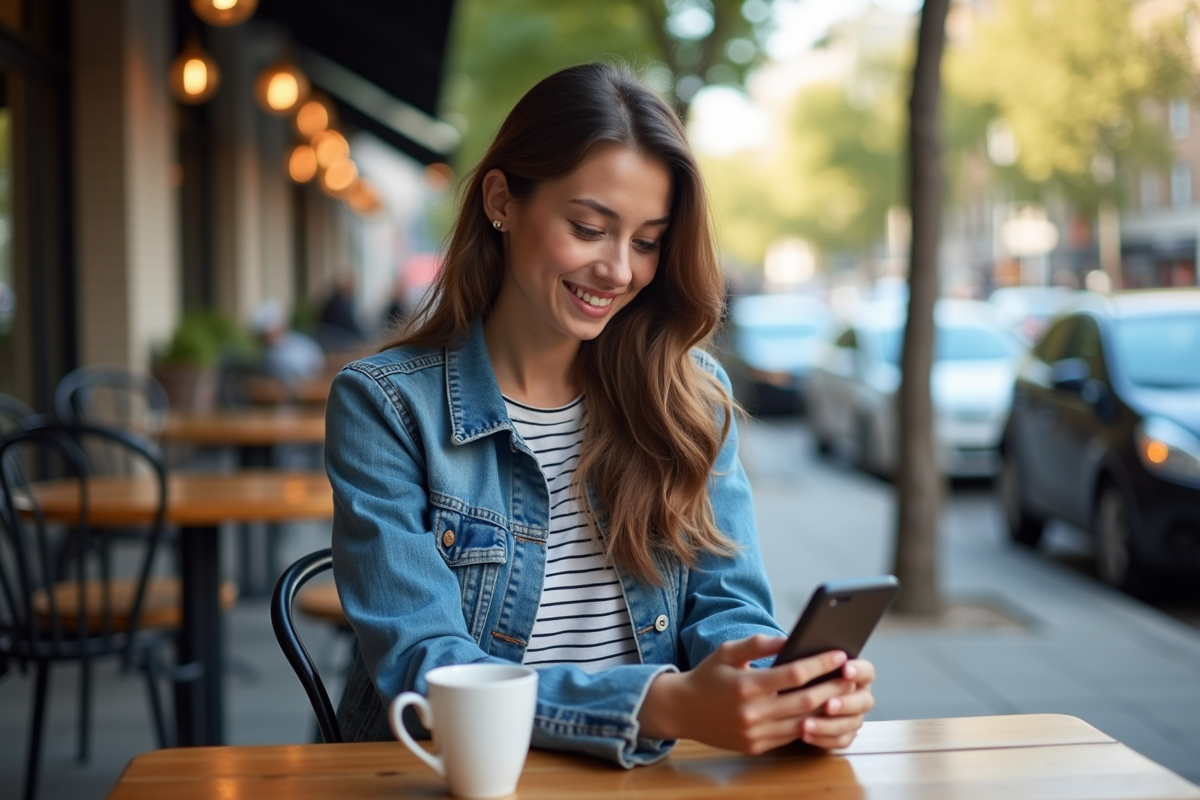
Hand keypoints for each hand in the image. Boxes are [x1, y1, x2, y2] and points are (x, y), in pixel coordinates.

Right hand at [636, 635, 874, 754]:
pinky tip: (823, 711)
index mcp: (746, 686)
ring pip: (803, 722)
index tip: (839, 653)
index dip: (820, 664)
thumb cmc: (707, 675)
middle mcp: (753, 713)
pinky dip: (810, 724)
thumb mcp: (727, 651)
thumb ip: (759, 643)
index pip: (794, 675)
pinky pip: (791, 736)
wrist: (681, 710)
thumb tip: (791, 638)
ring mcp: (755, 733)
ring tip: (845, 693)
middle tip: (853, 674)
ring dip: (828, 708)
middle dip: (834, 687)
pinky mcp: (756, 746)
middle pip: (806, 701)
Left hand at [800, 656, 875, 749]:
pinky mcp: (844, 734)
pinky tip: (805, 735)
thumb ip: (802, 655)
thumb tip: (787, 644)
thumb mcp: (800, 661)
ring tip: (806, 725)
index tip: (844, 669)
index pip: (866, 670)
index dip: (858, 670)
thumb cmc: (800, 674)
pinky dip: (823, 739)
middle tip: (827, 705)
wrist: (791, 698)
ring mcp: (854, 716)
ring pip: (852, 724)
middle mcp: (860, 695)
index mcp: (856, 674)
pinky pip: (840, 741)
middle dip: (845, 703)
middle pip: (864, 701)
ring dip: (829, 725)